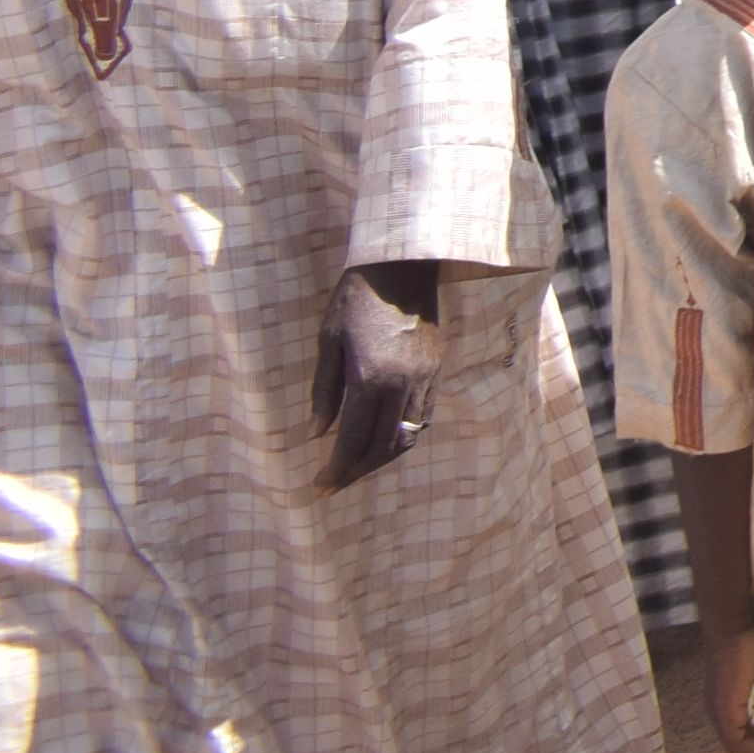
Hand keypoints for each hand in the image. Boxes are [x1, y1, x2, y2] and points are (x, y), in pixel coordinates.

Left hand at [313, 263, 437, 489]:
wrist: (403, 265)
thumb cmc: (354, 299)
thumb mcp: (327, 341)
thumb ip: (324, 391)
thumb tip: (316, 433)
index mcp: (370, 379)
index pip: (353, 441)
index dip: (335, 470)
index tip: (319, 487)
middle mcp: (402, 384)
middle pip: (383, 447)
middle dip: (356, 473)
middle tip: (333, 486)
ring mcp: (425, 378)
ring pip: (407, 437)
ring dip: (381, 460)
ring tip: (357, 469)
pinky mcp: (437, 369)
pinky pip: (422, 417)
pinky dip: (403, 437)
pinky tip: (383, 440)